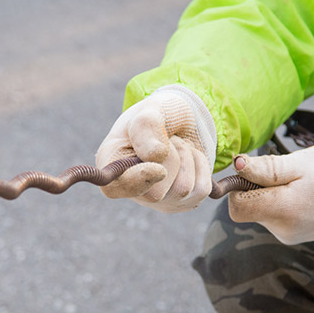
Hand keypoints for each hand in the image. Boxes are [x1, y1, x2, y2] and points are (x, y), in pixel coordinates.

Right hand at [96, 85, 216, 212]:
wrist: (184, 120)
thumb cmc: (160, 114)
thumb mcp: (150, 109)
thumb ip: (146, 127)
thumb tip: (157, 155)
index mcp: (111, 164)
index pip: (114, 187)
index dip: (137, 180)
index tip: (159, 168)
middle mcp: (131, 189)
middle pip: (157, 192)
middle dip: (172, 156)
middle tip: (169, 139)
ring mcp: (158, 200)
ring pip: (183, 189)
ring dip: (188, 157)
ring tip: (178, 145)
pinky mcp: (184, 203)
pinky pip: (202, 190)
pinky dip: (201, 165)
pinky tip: (189, 157)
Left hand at [229, 144, 313, 243]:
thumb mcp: (301, 162)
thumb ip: (267, 167)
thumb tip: (237, 166)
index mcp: (283, 210)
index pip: (236, 208)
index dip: (237, 189)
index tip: (251, 174)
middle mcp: (282, 228)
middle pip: (247, 210)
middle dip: (256, 190)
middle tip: (282, 176)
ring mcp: (288, 234)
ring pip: (260, 213)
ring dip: (270, 196)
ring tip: (297, 185)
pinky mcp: (293, 235)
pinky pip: (274, 218)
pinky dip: (281, 205)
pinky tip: (301, 196)